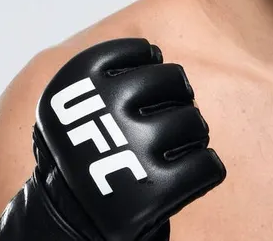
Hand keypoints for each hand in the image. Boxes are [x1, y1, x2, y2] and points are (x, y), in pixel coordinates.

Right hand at [0, 38, 225, 240]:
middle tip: (161, 123)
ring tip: (168, 152)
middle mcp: (105, 107)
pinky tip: (182, 177)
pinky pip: (209, 165)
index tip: (142, 93)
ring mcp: (132, 147)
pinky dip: (204, 171)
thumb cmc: (79, 155)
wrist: (63, 221)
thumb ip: (105, 75)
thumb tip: (155, 54)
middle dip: (176, 100)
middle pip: (175, 81)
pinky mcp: (156, 189)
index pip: (144, 52)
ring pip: (196, 122)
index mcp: (79, 80)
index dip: (151, 71)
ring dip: (190, 137)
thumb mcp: (73, 103)